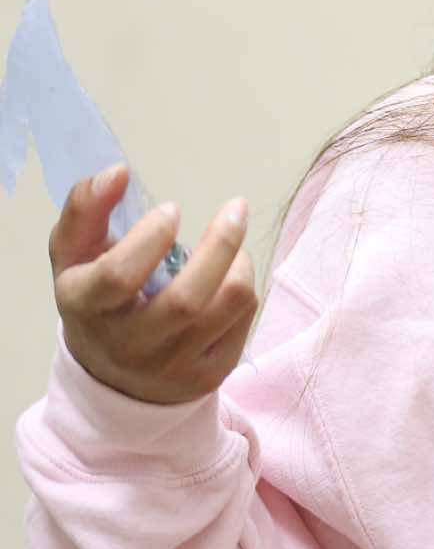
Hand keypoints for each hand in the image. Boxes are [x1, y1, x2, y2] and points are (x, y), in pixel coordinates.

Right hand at [47, 162, 257, 403]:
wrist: (114, 377)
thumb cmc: (98, 299)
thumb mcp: (74, 255)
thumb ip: (86, 208)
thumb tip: (116, 172)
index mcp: (87, 309)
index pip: (118, 277)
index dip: (150, 237)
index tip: (172, 208)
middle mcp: (129, 345)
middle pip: (186, 299)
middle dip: (220, 244)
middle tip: (236, 209)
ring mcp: (172, 365)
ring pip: (227, 305)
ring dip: (239, 263)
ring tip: (231, 243)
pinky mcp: (209, 375)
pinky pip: (243, 319)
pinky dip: (244, 286)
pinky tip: (227, 277)